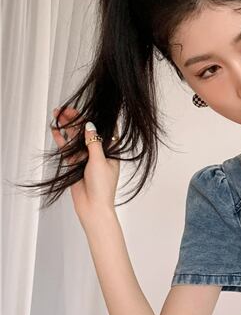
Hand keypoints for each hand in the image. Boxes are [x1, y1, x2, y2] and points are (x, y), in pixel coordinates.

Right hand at [50, 107, 119, 221]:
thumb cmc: (102, 187)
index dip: (96, 117)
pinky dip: (61, 139)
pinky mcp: (76, 164)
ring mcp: (87, 157)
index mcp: (111, 151)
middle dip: (76, 119)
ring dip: (67, 127)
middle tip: (65, 109)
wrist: (93, 207)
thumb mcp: (99, 161)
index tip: (87, 107)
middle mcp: (99, 152)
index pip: (104, 129)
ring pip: (76, 138)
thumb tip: (90, 125)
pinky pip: (68, 148)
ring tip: (57, 114)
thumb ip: (94, 143)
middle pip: (87, 131)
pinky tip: (55, 130)